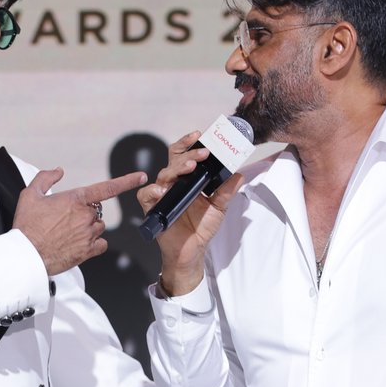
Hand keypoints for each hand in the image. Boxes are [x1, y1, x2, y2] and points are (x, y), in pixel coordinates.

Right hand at [14, 168, 146, 274]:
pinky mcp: (88, 251)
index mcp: (75, 199)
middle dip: (83, 214)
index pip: (108, 187)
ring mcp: (89, 234)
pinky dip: (93, 244)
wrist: (26, 254)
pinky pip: (100, 244)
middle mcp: (85, 216)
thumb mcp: (30, 194)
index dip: (127, 181)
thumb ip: (46, 178)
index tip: (140, 177)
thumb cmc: (28, 227)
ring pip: (98, 227)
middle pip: (96, 211)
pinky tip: (78, 244)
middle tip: (64, 221)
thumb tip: (58, 171)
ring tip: (67, 233)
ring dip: (88, 228)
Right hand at [135, 132, 245, 295]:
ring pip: (164, 173)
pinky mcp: (153, 208)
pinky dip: (152, 190)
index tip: (200, 135)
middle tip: (203, 153)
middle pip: (175, 159)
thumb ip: (227, 190)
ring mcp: (163, 194)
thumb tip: (238, 174)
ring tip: (190, 167)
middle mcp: (175, 183)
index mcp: (188, 179)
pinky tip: (162, 190)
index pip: (185, 155)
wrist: (191, 251)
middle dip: (188, 153)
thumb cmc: (201, 227)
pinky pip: (146, 195)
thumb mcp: (219, 207)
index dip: (190, 144)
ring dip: (177, 168)